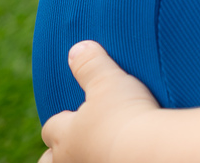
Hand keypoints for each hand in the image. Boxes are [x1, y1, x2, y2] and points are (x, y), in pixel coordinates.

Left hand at [40, 42, 159, 162]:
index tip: (74, 112)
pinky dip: (105, 159)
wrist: (150, 152)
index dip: (62, 118)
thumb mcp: (108, 81)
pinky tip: (120, 154)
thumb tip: (77, 48)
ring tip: (95, 151)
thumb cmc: (125, 115)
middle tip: (76, 141)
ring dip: (79, 158)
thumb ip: (91, 64)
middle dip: (58, 150)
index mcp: (66, 134)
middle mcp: (69, 159)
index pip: (51, 127)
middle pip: (48, 159)